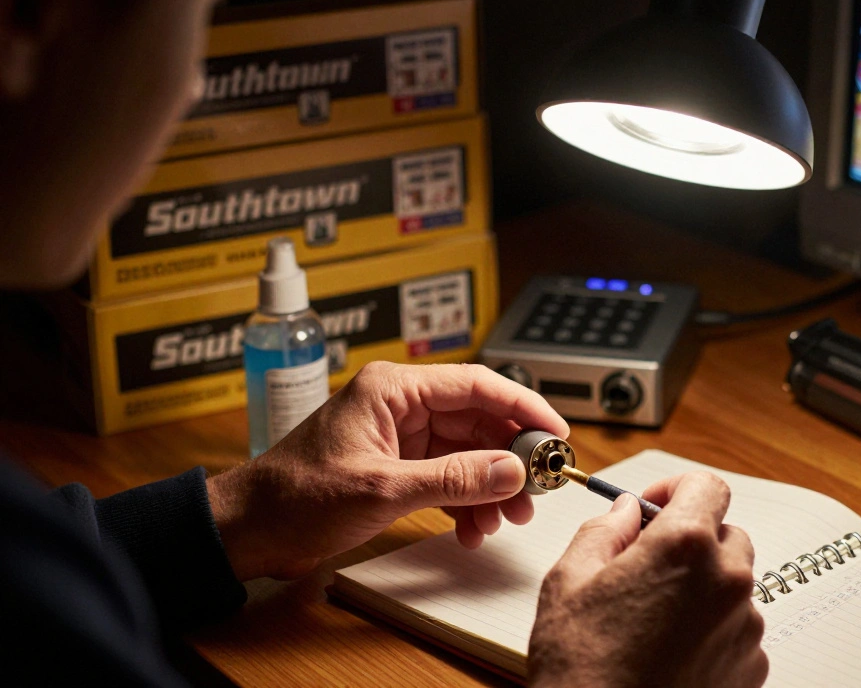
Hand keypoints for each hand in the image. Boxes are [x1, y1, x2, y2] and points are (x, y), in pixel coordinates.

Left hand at [207, 362, 568, 579]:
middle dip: (510, 459)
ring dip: (491, 486)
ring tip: (505, 519)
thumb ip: (454, 478)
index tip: (556, 434)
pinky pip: (448, 476)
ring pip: (468, 452)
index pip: (478, 385)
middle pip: (479, 421)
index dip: (524, 408)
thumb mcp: (383, 489)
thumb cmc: (294, 497)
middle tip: (535, 490)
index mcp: (394, 388)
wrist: (249, 530)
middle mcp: (401, 405)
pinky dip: (466, 501)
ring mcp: (400, 436)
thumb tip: (511, 470)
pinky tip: (473, 528)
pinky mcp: (397, 465)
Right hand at [528, 473, 766, 687]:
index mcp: (684, 547)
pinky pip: (737, 630)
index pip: (706, 485)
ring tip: (653, 620)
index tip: (654, 506)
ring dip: (701, 588)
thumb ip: (604, 531)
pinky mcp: (751, 667)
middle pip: (725, 535)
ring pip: (732, 585)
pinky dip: (711, 631)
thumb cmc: (582, 671)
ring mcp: (745, 628)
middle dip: (690, 541)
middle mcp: (727, 582)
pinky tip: (670, 651)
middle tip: (647, 565)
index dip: (676, 489)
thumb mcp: (569, 582)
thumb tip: (626, 511)